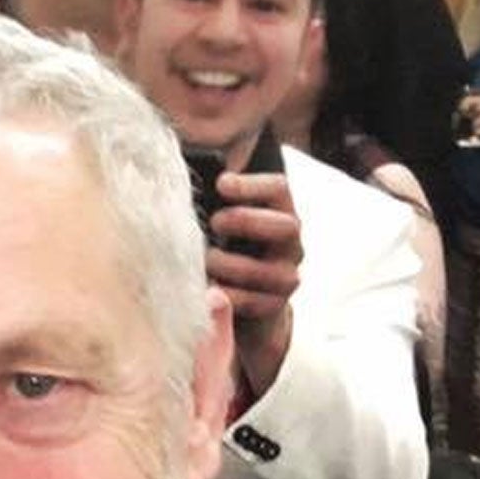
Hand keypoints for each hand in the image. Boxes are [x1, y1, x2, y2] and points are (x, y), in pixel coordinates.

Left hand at [207, 169, 299, 396]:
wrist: (239, 300)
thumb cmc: (225, 248)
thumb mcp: (223, 220)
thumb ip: (216, 199)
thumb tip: (189, 172)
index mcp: (279, 213)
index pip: (278, 189)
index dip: (252, 184)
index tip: (221, 183)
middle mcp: (290, 244)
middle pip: (286, 225)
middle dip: (248, 221)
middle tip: (215, 222)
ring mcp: (285, 276)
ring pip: (268, 269)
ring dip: (231, 264)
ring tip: (204, 262)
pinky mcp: (274, 306)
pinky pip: (255, 302)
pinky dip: (228, 296)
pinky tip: (207, 291)